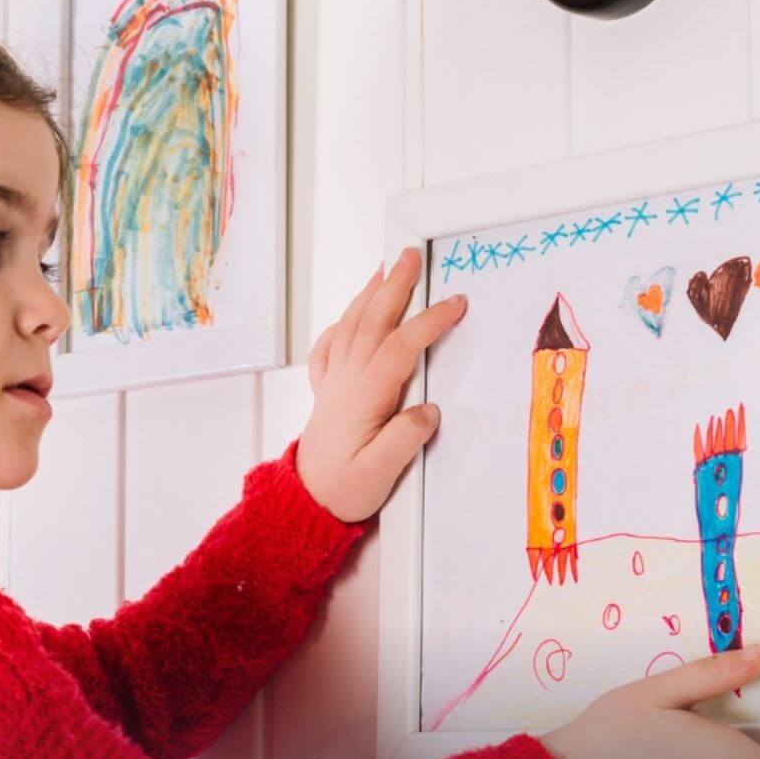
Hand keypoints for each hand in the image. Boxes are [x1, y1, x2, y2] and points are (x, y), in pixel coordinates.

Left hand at [297, 246, 466, 522]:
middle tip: (410, 256)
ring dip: (369, 294)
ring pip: (350, 326)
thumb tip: (427, 411)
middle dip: (394, 286)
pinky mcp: (328, 392)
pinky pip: (330, 347)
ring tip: (385, 268)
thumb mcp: (379, 474)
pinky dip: (340, 324)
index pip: (399, 348)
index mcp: (363, 398)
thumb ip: (404, 439)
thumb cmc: (343, 489)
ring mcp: (334, 384)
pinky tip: (348, 316)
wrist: (305, 502)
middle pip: (371, 322)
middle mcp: (346, 383)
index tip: (454, 304)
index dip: (427, 322)